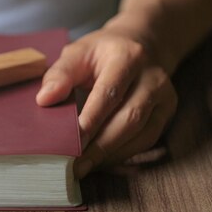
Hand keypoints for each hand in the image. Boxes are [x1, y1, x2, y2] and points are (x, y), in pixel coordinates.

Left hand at [36, 20, 177, 177]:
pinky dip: (123, 154)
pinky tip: (102, 161)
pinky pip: (147, 140)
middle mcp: (153, 78)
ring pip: (142, 133)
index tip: (71, 142)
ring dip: (111, 154)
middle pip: (130, 118)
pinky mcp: (166, 113)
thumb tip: (44, 100)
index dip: (91, 120)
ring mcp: (165, 97)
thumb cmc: (102, 52)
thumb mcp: (78, 52)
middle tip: (75, 165)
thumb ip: (60, 74)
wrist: (141, 44)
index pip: (109, 93)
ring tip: (85, 167)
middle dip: (101, 145)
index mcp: (128, 57)